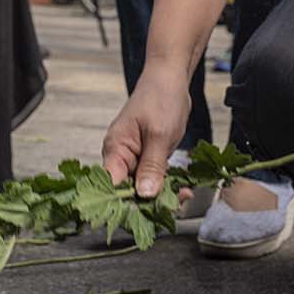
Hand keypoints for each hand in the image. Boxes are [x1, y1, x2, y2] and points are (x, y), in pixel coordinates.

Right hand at [101, 67, 189, 197]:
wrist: (169, 79)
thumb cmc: (161, 98)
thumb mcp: (160, 135)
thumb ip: (152, 166)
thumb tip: (144, 195)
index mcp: (115, 149)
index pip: (111, 186)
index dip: (125, 203)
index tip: (146, 215)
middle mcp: (120, 156)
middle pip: (126, 191)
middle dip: (149, 202)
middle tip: (174, 205)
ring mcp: (132, 158)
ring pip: (141, 187)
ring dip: (161, 195)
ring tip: (183, 197)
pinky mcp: (145, 157)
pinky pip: (151, 178)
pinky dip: (165, 185)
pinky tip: (182, 189)